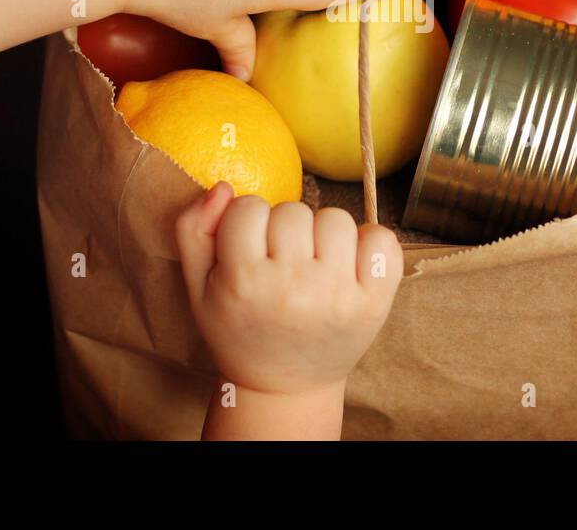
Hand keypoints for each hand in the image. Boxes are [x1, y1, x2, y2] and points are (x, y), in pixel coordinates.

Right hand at [175, 182, 402, 398]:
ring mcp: (338, 295)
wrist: (285, 387)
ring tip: (314, 263)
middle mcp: (293, 288)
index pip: (248, 208)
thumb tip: (224, 188)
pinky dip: (369, 244)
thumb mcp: (198, 286)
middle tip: (282, 261)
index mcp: (244, 283)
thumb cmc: (239, 329)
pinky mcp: (375, 304)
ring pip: (336, 218)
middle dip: (285, 229)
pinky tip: (350, 264)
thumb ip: (194, 230)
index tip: (250, 248)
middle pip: (293, 210)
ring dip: (324, 234)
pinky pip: (382, 239)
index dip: (247, 222)